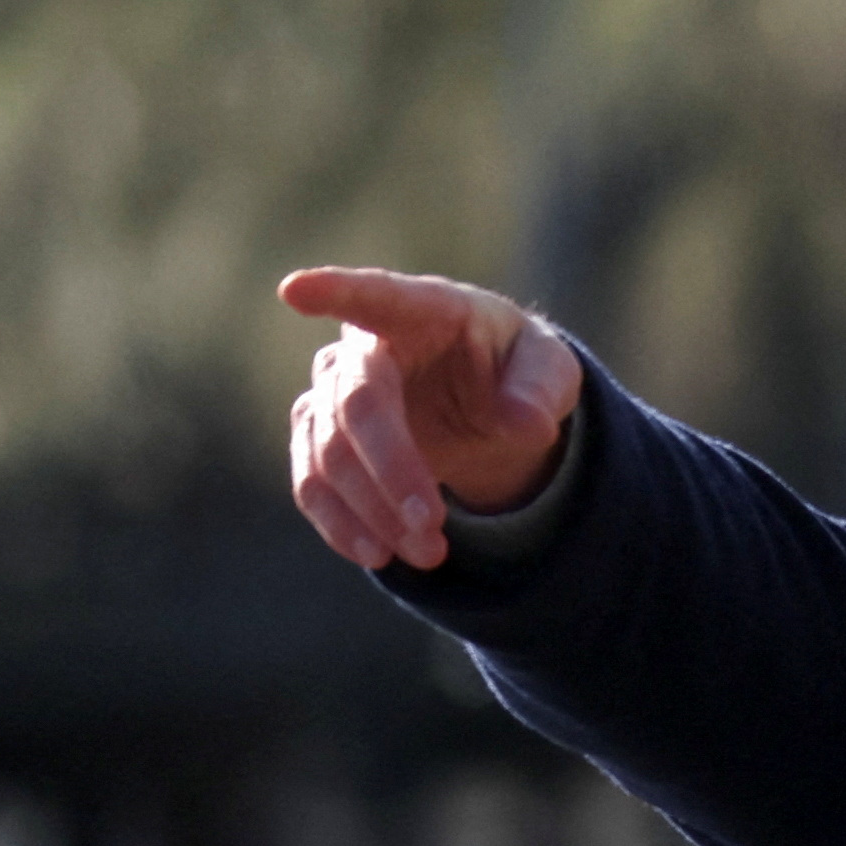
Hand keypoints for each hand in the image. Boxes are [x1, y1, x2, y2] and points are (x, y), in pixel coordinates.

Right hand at [278, 267, 583, 571]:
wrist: (489, 403)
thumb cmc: (516, 368)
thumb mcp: (550, 371)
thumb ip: (541, 390)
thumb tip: (525, 425)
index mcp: (423, 310)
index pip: (375, 296)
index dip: (336, 292)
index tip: (295, 290)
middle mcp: (366, 346)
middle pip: (357, 404)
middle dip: (391, 470)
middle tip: (432, 527)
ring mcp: (335, 392)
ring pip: (328, 452)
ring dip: (372, 510)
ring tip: (428, 555)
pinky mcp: (321, 438)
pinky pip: (312, 482)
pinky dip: (341, 523)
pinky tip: (378, 554)